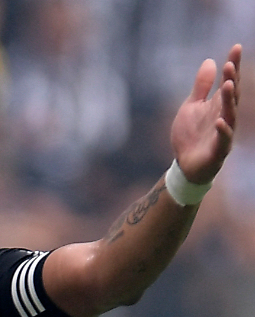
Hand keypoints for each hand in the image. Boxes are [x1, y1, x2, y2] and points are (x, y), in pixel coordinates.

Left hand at [171, 44, 241, 183]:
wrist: (184, 165)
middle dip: (232, 80)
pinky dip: (223, 130)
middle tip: (230, 64)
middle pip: (232, 96)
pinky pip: (223, 140)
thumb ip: (201, 86)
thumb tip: (210, 61)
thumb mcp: (191, 106)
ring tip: (229, 85)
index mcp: (218, 105)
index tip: (236, 47)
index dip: (233, 65)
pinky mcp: (218, 150)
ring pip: (230, 115)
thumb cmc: (191, 135)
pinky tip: (220, 120)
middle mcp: (225, 116)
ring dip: (230, 100)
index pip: (229, 82)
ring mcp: (223, 133)